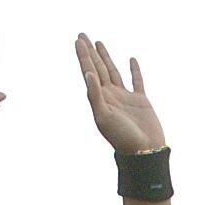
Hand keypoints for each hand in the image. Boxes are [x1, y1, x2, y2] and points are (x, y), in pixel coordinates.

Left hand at [77, 34, 165, 152]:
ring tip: (99, 42)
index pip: (89, 71)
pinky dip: (134, 70)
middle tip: (82, 35)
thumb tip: (88, 74)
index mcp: (100, 98)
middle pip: (98, 68)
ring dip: (105, 57)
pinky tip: (131, 60)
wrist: (144, 152)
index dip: (83, 56)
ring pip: (113, 71)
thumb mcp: (104, 118)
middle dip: (90, 52)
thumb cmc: (122, 138)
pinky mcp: (140, 101)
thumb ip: (95, 96)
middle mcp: (110, 95)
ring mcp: (125, 97)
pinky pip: (137, 81)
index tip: (78, 40)